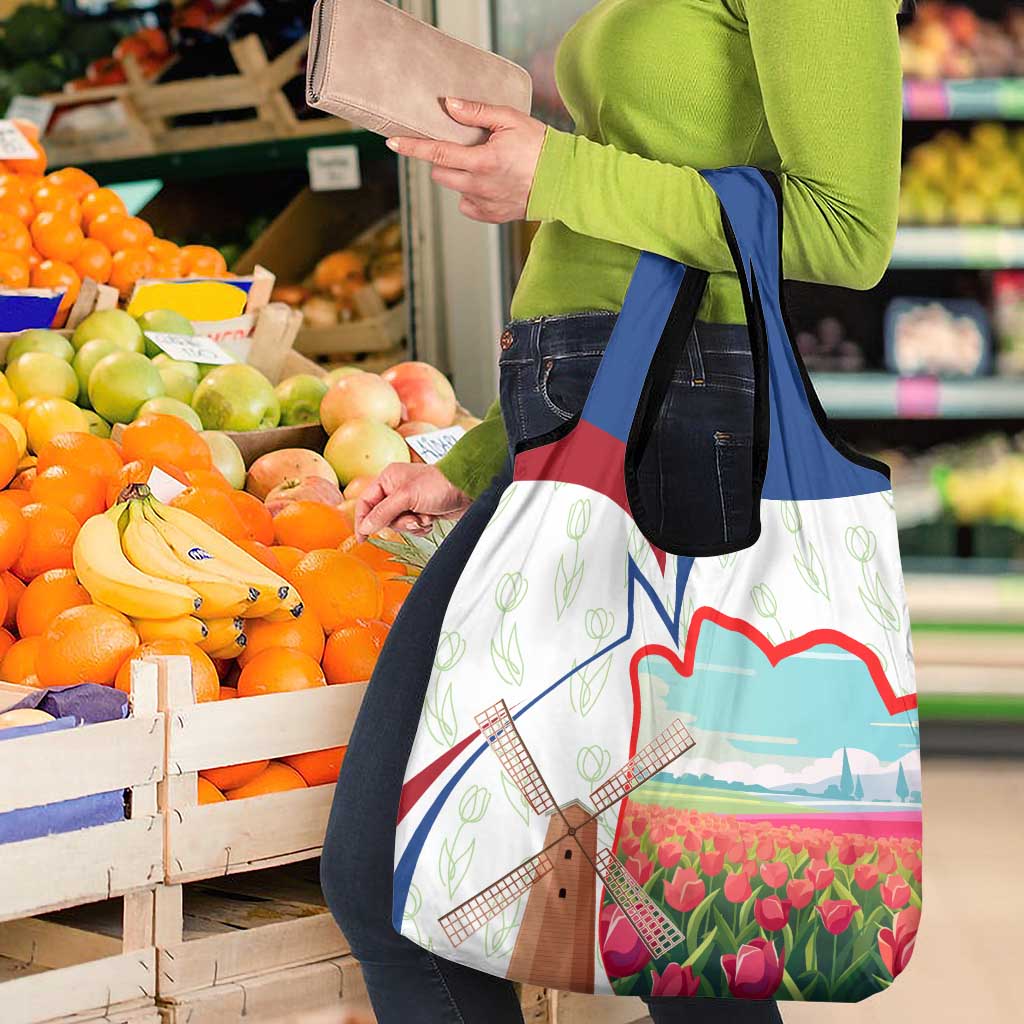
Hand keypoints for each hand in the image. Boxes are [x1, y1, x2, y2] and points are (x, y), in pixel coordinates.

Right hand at [354, 463, 471, 539]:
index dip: (362, 520)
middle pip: (382, 517)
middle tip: (412, 518)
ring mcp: (409, 501)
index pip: (366, 502)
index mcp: (388, 479)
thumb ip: (383, 512)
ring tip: (425, 517)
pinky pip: (412, 527)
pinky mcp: (421, 511)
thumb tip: (365, 526)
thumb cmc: (439, 484)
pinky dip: (421, 527)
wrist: (467, 489)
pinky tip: (431, 519)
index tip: (362, 538)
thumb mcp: (406, 497)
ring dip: (412, 525)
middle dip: (398, 522)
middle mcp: (396, 489)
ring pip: (398, 524)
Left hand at [386, 97, 546, 222]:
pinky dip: (471, 193)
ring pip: (454, 188)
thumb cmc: (540, 146)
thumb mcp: (510, 119)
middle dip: (442, 159)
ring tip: (481, 164)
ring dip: (458, 175)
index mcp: (482, 161)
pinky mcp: (491, 216)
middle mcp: (479, 186)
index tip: (393, 143)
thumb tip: (448, 105)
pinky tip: (488, 183)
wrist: (564, 181)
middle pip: (440, 173)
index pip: (437, 153)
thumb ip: (476, 112)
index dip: (412, 147)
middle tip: (460, 147)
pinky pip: (467, 204)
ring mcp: (484, 204)